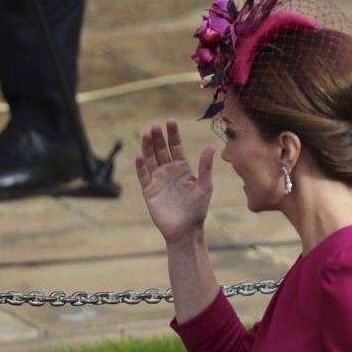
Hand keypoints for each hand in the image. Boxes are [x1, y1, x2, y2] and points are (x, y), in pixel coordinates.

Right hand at [135, 120, 213, 242]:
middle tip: (155, 126)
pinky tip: (140, 154)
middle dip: (158, 138)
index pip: (176, 147)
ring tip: (147, 133)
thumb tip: (210, 146)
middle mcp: (169, 171)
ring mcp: (158, 179)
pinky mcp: (148, 190)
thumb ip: (205, 167)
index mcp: (183, 168)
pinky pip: (143, 174)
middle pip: (161, 150)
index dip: (173, 134)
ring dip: (148, 146)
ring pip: (151, 158)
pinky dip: (141, 165)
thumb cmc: (198, 209)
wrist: (186, 229)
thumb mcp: (205, 185)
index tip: (170, 121)